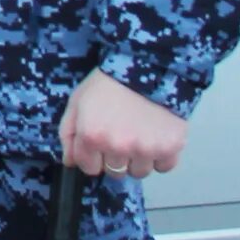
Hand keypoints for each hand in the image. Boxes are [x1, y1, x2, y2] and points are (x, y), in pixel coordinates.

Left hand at [60, 68, 186, 177]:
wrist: (146, 67)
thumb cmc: (110, 83)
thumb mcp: (78, 102)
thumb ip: (68, 134)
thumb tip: (70, 161)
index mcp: (92, 136)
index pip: (88, 168)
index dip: (92, 156)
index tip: (100, 144)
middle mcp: (118, 147)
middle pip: (115, 172)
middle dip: (115, 157)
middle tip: (121, 135)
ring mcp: (146, 149)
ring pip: (139, 172)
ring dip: (138, 158)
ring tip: (139, 133)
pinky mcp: (170, 147)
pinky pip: (164, 167)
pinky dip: (161, 156)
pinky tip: (155, 136)